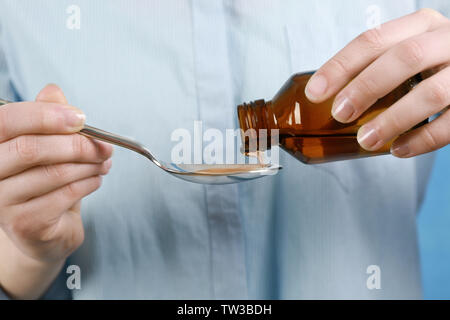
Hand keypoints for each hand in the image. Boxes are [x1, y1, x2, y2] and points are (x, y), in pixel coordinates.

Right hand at [0, 84, 112, 298]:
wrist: (43, 231)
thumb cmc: (44, 184)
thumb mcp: (46, 146)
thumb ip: (46, 118)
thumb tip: (53, 91)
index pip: (6, 121)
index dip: (45, 115)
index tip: (81, 118)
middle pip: (31, 148)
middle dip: (77, 144)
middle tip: (104, 146)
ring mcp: (2, 203)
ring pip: (53, 173)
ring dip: (89, 165)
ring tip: (104, 162)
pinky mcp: (24, 224)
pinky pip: (65, 195)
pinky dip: (89, 183)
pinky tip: (97, 179)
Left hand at [305, 8, 449, 157]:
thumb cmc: (434, 65)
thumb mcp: (409, 52)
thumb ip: (378, 66)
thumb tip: (328, 96)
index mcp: (420, 26)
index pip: (373, 40)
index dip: (340, 66)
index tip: (315, 92)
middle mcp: (446, 41)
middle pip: (404, 58)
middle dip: (365, 87)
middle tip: (340, 114)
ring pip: (431, 94)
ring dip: (392, 120)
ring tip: (366, 140)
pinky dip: (421, 140)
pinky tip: (398, 149)